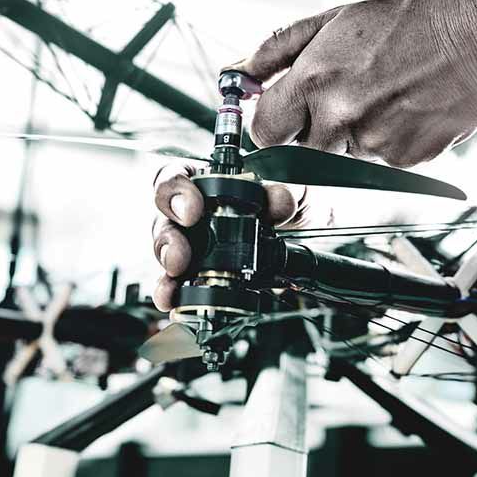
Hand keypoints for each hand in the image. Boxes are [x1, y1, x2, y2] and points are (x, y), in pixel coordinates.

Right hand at [150, 163, 306, 311]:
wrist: (312, 246)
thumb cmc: (293, 210)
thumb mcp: (295, 194)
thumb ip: (284, 193)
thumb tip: (275, 200)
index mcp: (211, 183)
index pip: (177, 176)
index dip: (176, 190)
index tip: (192, 209)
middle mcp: (196, 214)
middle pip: (164, 219)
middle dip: (167, 238)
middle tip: (179, 255)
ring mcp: (196, 247)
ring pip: (165, 252)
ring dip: (166, 269)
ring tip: (173, 282)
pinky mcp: (202, 277)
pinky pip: (177, 284)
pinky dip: (172, 293)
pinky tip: (172, 300)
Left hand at [239, 0, 476, 167]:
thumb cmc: (410, 23)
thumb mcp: (336, 19)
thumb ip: (279, 49)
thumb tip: (239, 73)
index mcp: (314, 80)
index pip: (263, 131)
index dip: (270, 123)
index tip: (282, 114)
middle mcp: (338, 118)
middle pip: (298, 150)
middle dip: (310, 129)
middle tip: (343, 96)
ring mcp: (370, 144)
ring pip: (337, 157)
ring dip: (347, 136)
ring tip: (379, 97)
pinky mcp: (401, 162)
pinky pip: (373, 162)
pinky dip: (381, 142)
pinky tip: (403, 109)